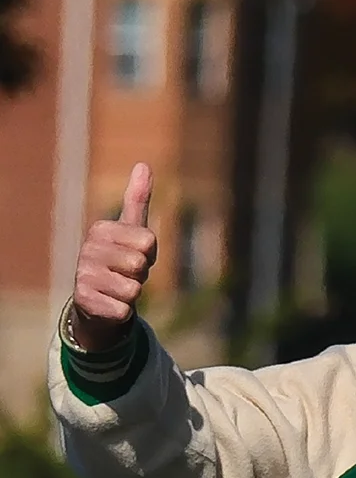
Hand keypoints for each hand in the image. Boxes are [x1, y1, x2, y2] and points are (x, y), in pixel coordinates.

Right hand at [70, 163, 156, 350]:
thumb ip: (138, 200)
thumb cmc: (119, 263)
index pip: (148, 241)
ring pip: (133, 290)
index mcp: (100, 229)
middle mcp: (87, 249)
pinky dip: (122, 313)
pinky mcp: (85, 301)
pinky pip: (123, 310)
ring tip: (117, 290)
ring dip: (131, 295)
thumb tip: (143, 164)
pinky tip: (109, 306)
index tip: (134, 256)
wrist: (97, 302)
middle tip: (125, 276)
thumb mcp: (130, 231)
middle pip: (140, 265)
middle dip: (140, 276)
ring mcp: (84, 275)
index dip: (149, 255)